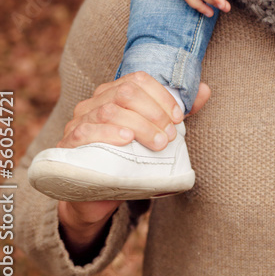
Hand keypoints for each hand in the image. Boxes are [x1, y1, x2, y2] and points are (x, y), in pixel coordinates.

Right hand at [56, 73, 209, 255]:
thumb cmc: (127, 158)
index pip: (138, 79)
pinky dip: (108, 133)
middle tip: (169, 136)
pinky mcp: (68, 144)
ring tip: (157, 142)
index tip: (178, 117)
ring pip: (109, 110)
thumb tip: (206, 90)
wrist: (96, 196)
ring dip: (138, 125)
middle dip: (153, 112)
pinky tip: (126, 140)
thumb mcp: (154, 134)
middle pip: (125, 92)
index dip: (161, 95)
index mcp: (114, 92)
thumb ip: (176, 113)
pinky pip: (86, 131)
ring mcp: (79, 121)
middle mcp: (95, 101)